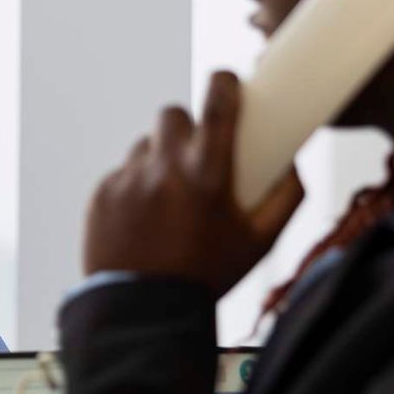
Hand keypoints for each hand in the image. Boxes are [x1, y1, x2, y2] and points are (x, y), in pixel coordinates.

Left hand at [82, 71, 305, 297]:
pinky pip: (121, 175)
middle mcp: (162, 169)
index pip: (216, 103)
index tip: (226, 82)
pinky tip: (145, 219)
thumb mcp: (260, 242)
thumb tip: (293, 161)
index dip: (223, 83)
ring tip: (169, 198)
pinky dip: (134, 188)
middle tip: (195, 154)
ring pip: (144, 147)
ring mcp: (126, 180)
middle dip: (186, 128)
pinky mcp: (100, 194)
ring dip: (158, 160)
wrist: (144, 312)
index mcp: (206, 174)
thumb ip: (286, 197)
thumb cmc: (207, 276)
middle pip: (172, 115)